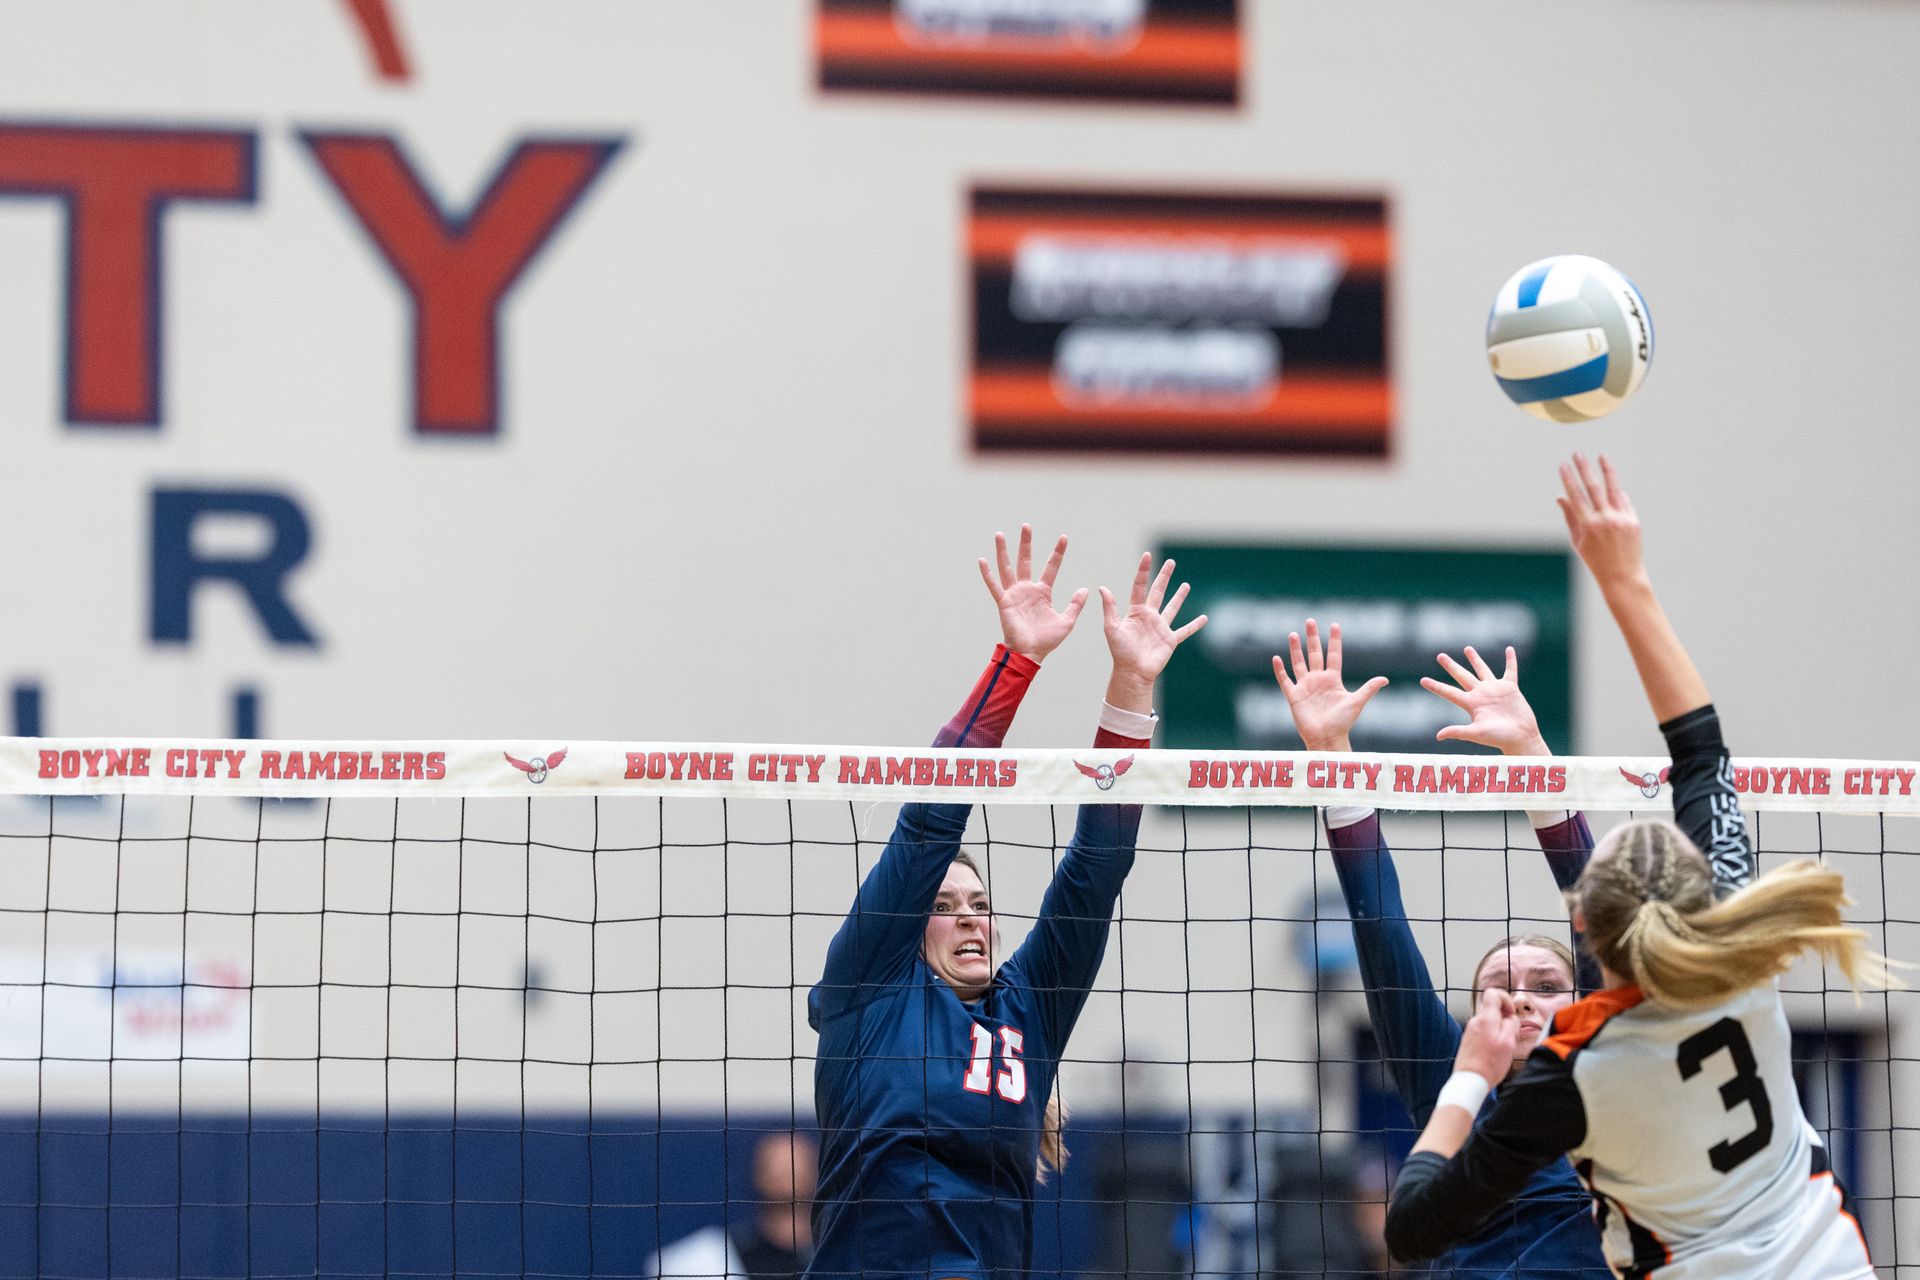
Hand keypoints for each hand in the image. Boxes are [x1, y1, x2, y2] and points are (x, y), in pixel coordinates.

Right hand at [977, 524, 1087, 662]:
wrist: (1030, 653)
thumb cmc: (1047, 640)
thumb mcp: (1066, 621)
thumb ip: (1075, 605)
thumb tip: (1085, 589)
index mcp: (1042, 592)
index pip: (1051, 567)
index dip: (1057, 552)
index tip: (1064, 537)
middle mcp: (1027, 589)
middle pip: (1026, 561)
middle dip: (1026, 543)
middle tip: (1026, 526)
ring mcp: (1014, 594)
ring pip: (1007, 568)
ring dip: (1003, 551)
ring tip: (1000, 534)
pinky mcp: (1004, 602)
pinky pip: (994, 586)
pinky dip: (987, 574)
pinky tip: (982, 560)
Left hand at [1100, 553, 1206, 707]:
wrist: (1132, 672)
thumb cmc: (1120, 652)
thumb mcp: (1112, 628)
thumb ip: (1110, 608)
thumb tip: (1102, 588)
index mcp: (1135, 612)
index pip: (1140, 586)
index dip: (1143, 571)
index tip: (1147, 555)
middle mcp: (1149, 617)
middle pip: (1158, 591)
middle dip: (1164, 576)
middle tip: (1171, 562)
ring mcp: (1161, 628)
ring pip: (1172, 608)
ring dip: (1179, 597)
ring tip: (1186, 585)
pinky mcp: (1170, 640)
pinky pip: (1185, 631)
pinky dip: (1195, 625)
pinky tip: (1204, 618)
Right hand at [1271, 618, 1387, 752]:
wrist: (1327, 738)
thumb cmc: (1343, 722)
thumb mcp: (1356, 702)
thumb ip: (1369, 689)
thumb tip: (1385, 678)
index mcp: (1333, 679)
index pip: (1334, 655)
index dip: (1334, 640)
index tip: (1334, 624)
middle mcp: (1318, 680)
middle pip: (1314, 654)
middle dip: (1312, 638)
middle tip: (1310, 621)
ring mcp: (1305, 687)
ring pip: (1299, 663)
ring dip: (1295, 649)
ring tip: (1292, 634)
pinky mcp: (1294, 696)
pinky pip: (1285, 680)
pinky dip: (1280, 670)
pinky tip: (1276, 658)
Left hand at [1421, 646, 1549, 755]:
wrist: (1521, 737)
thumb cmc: (1499, 738)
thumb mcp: (1476, 734)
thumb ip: (1458, 732)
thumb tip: (1438, 736)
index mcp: (1471, 704)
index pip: (1449, 692)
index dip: (1436, 686)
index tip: (1423, 680)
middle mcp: (1480, 694)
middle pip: (1462, 676)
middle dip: (1451, 666)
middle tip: (1440, 656)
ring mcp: (1495, 690)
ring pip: (1482, 670)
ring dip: (1475, 659)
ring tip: (1467, 648)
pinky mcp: (1511, 688)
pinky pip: (1510, 670)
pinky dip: (1511, 660)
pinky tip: (1509, 649)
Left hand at [1455, 989, 1520, 1081]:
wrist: (1470, 1079)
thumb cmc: (1490, 1064)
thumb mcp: (1508, 1043)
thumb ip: (1511, 1025)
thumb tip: (1511, 1017)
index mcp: (1485, 1018)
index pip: (1493, 993)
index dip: (1506, 1000)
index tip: (1511, 1015)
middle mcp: (1475, 1021)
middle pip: (1492, 1009)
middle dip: (1505, 1018)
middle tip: (1511, 1035)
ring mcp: (1470, 1030)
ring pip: (1489, 1021)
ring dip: (1499, 1029)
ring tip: (1503, 1047)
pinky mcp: (1469, 1040)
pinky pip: (1483, 1031)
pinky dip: (1492, 1037)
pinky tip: (1495, 1052)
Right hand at [1558, 453, 1645, 590]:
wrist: (1622, 576)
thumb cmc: (1596, 560)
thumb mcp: (1578, 540)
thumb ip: (1570, 516)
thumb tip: (1561, 496)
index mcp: (1588, 525)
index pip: (1575, 496)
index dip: (1568, 479)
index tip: (1563, 465)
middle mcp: (1605, 519)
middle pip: (1593, 487)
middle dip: (1584, 468)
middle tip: (1577, 454)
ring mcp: (1621, 518)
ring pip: (1613, 488)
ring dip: (1607, 470)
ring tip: (1602, 456)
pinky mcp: (1634, 520)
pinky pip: (1623, 502)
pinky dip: (1617, 495)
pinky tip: (1612, 489)